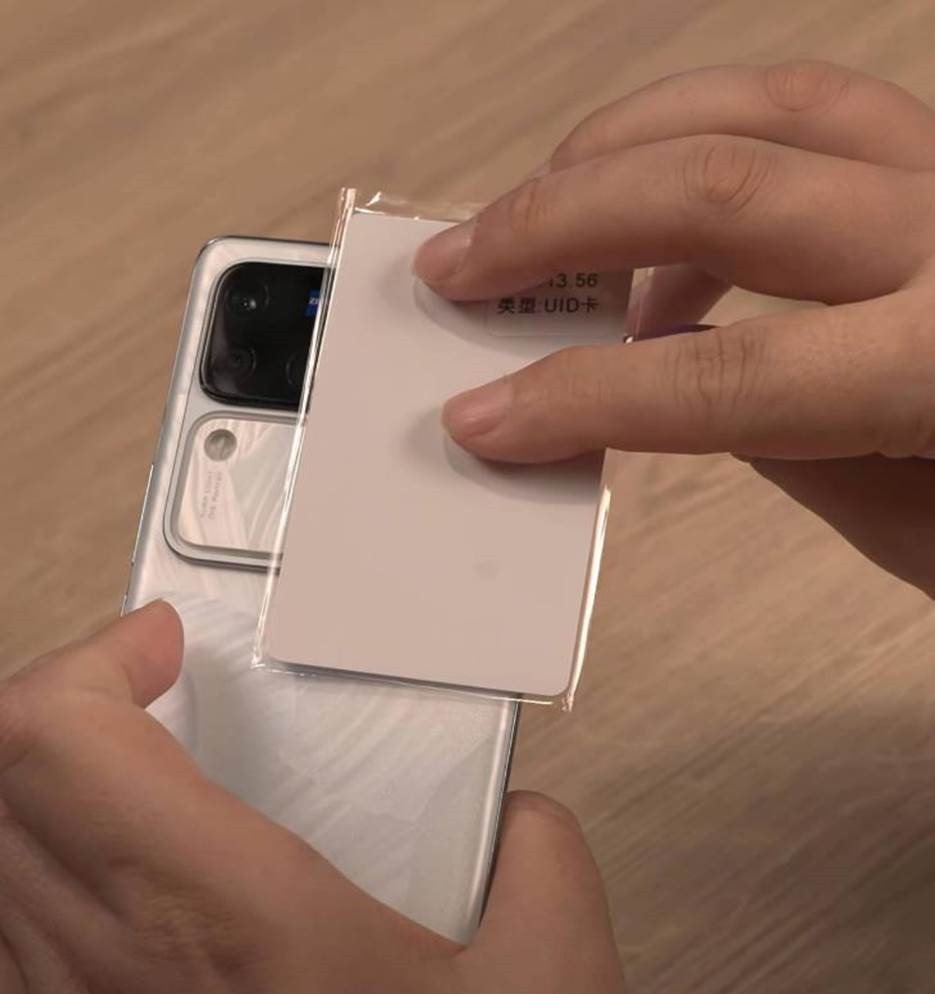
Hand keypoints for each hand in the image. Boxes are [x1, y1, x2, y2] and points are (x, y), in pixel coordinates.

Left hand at [0, 602, 625, 993]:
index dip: (91, 654)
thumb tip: (521, 826)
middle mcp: (102, 984)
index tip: (157, 644)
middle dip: (37, 696)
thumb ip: (540, 874)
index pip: (55, 737)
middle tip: (118, 696)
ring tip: (61, 788)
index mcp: (222, 930)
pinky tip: (43, 902)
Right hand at [414, 61, 934, 596]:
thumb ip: (798, 450)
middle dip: (558, 227)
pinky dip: (698, 145)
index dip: (582, 402)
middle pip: (718, 189)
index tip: (481, 423)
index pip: (730, 379)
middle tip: (458, 267)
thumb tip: (664, 373)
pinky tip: (661, 241)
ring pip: (760, 105)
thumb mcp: (933, 536)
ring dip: (615, 149)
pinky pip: (809, 109)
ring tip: (529, 210)